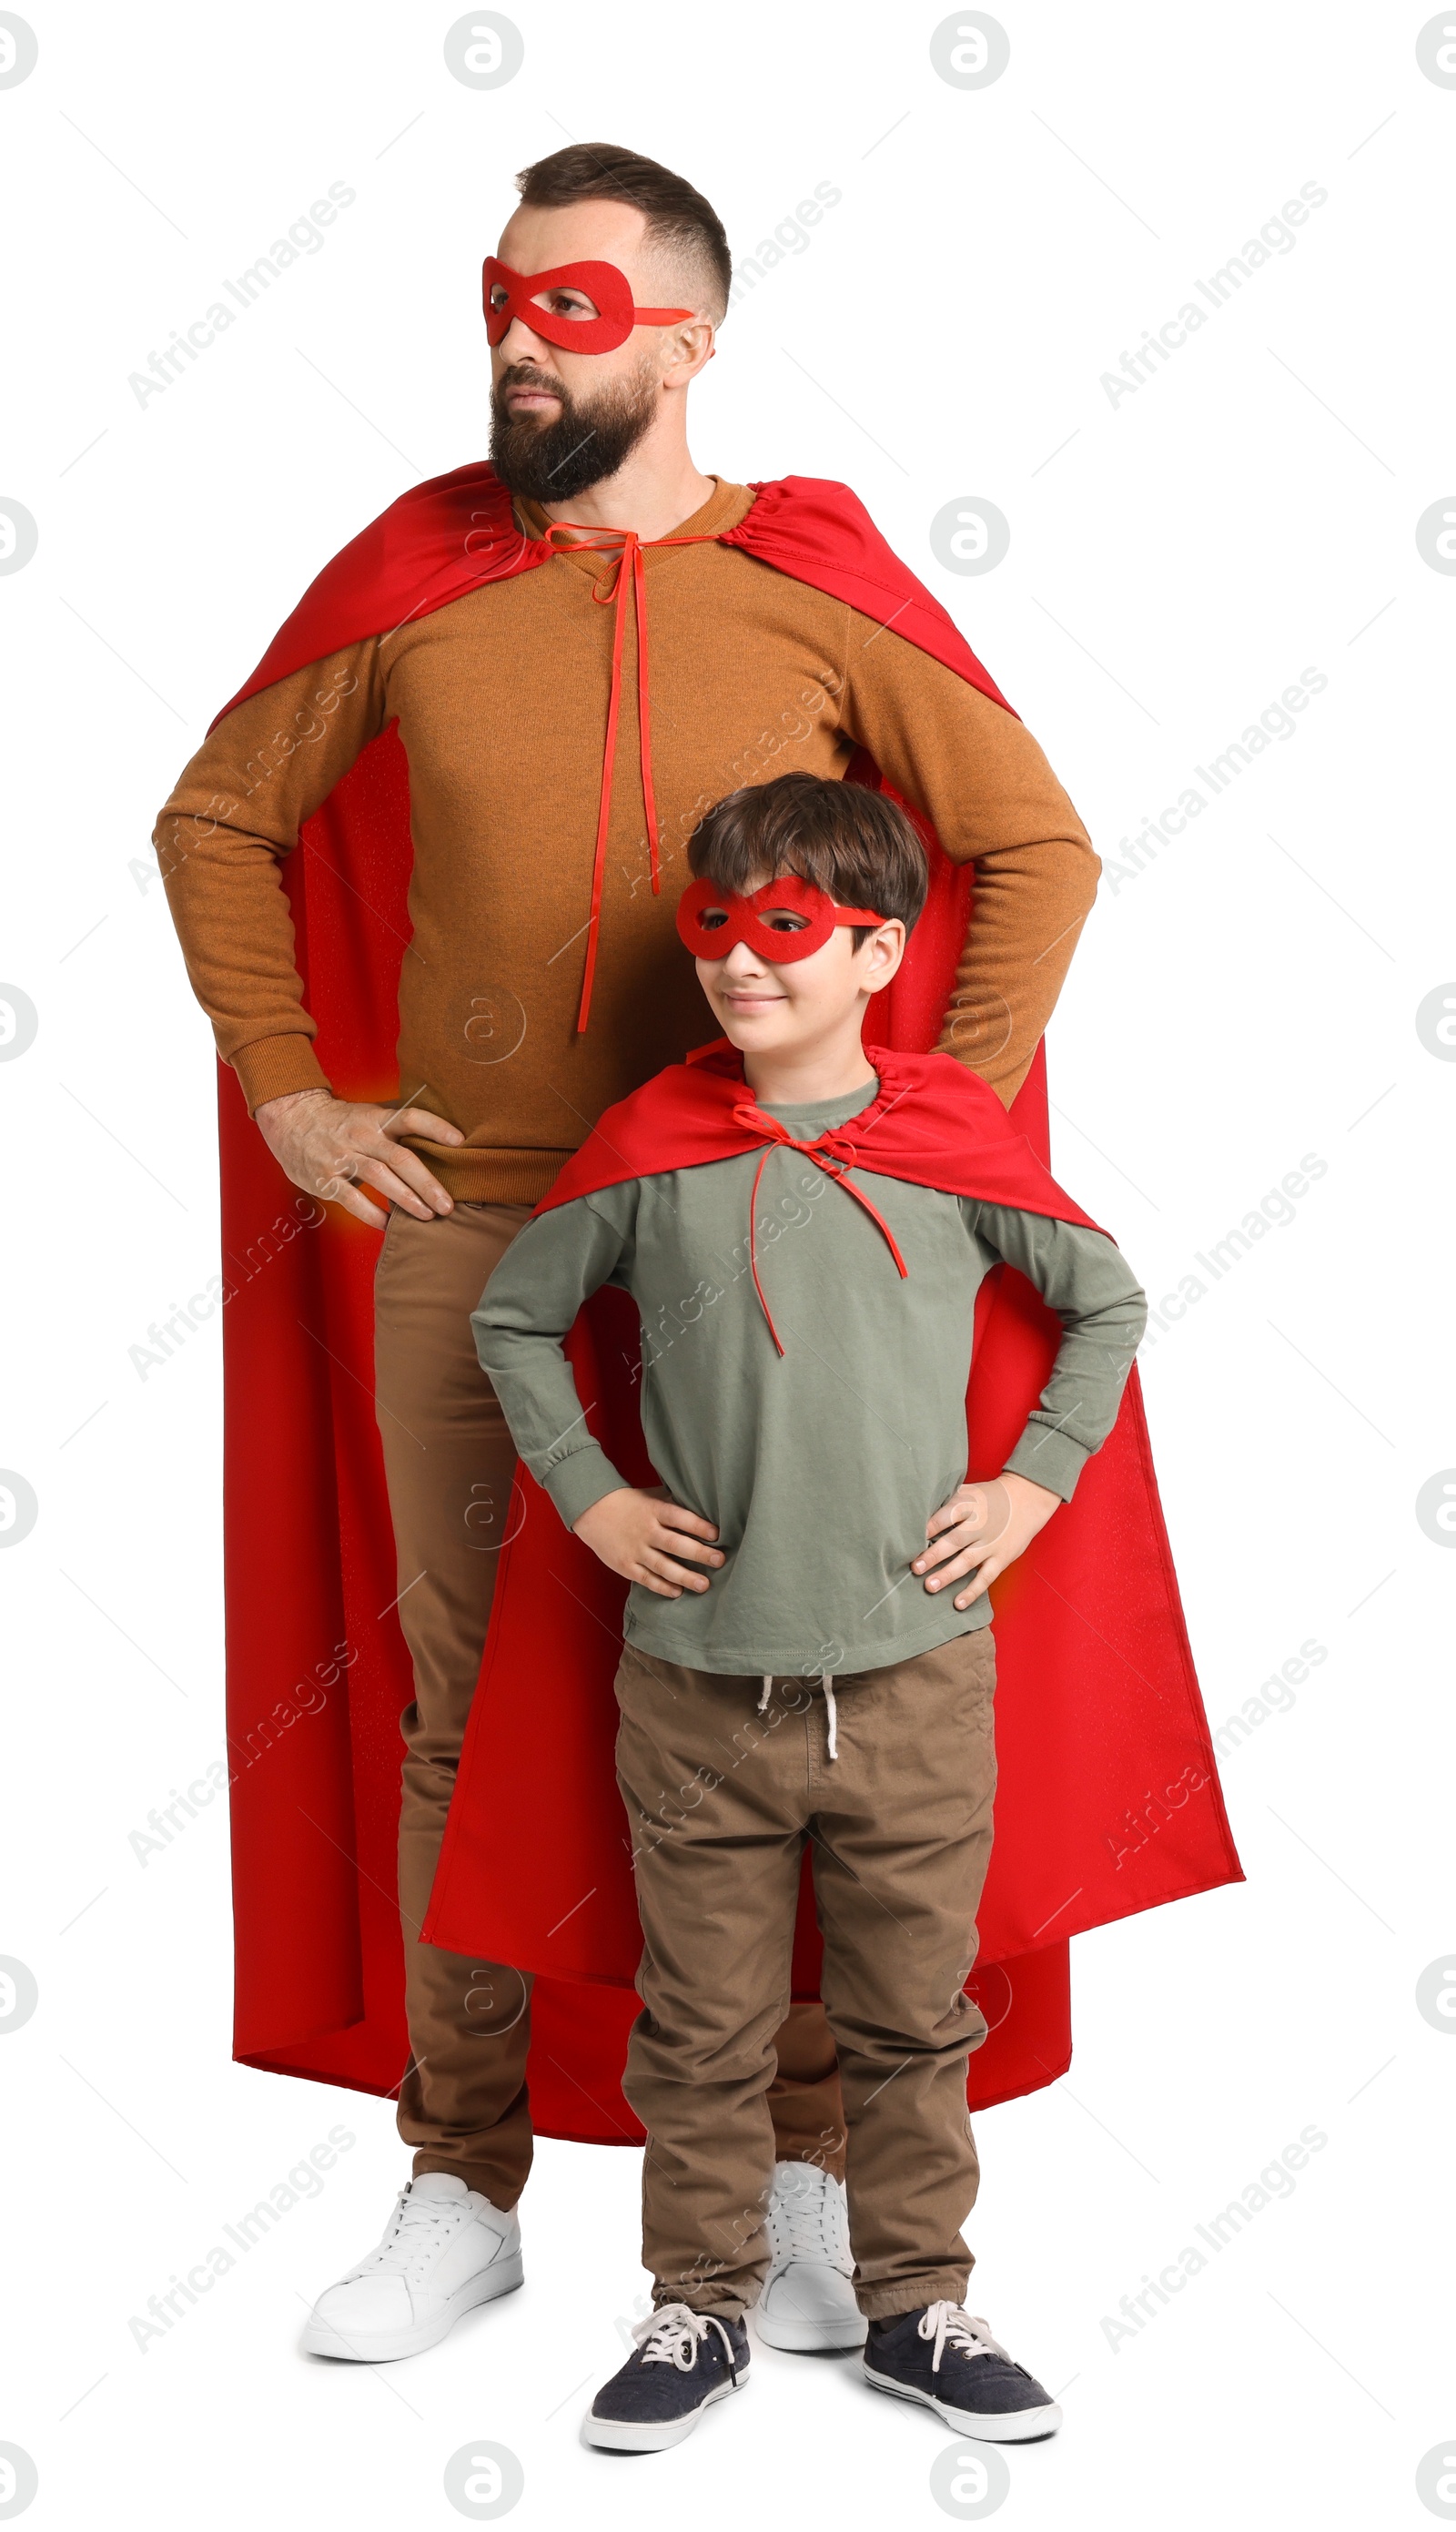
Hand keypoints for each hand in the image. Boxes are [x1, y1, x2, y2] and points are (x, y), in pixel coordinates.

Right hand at [255, 1089, 463, 1229]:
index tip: (459, 1141)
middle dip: (427, 1184)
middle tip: (448, 1205)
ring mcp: (343, 1157)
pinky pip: (353, 1199)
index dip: (436, 1127)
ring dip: (407, 1199)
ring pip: (380, 1178)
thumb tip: (440, 1148)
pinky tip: (390, 1225)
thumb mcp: (369, 1116)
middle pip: (401, 1158)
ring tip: (428, 1216)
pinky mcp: (326, 1177)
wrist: (292, 1119)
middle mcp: (362, 1136)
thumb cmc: (341, 1123)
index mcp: (377, 1119)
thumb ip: (397, 1131)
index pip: (411, 1118)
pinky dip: (373, 1214)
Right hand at [572, 1487, 723, 1599]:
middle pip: (675, 1544)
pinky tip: (677, 1592)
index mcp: (654, 1510)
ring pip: (663, 1566)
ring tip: (704, 1585)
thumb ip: (674, 1504)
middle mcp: (646, 1531)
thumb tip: (704, 1509)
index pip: (679, 1517)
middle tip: (719, 1560)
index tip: (716, 1534)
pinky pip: (646, 1579)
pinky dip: (662, 1587)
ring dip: (685, 1577)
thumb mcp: (652, 1496)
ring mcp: (635, 1550)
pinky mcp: (625, 1566)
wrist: (592, 1510)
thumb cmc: (629, 1502)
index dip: (698, 1526)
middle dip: (699, 1553)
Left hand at [913, 1470, 1061, 1610]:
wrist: (1026, 1500)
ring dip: (948, 1575)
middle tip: (915, 1567)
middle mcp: (980, 1525)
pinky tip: (958, 1603)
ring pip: (968, 1561)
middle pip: (955, 1541)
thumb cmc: (989, 1497)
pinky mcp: (1001, 1559)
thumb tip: (916, 1514)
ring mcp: (991, 1544)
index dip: (930, 1526)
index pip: (947, 1515)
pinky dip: (972, 1591)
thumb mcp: (969, 1491)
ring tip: (930, 1586)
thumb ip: (947, 1501)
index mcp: (969, 1505)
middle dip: (934, 1555)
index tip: (912, 1537)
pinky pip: (986, 1577)